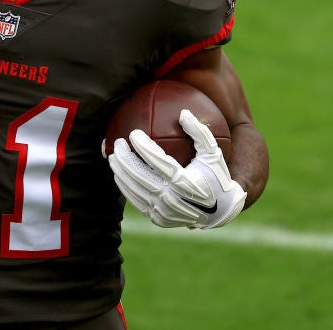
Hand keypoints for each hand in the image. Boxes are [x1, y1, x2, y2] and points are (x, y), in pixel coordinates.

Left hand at [108, 109, 246, 228]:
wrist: (220, 211)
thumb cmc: (215, 175)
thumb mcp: (213, 153)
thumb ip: (200, 132)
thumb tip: (183, 112)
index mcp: (186, 182)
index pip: (159, 163)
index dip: (144, 148)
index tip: (133, 133)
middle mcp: (173, 199)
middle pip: (142, 177)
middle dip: (126, 159)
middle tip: (118, 143)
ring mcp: (164, 211)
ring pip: (135, 191)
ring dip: (121, 173)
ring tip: (112, 157)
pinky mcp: (159, 219)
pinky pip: (137, 202)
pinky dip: (126, 188)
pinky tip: (119, 174)